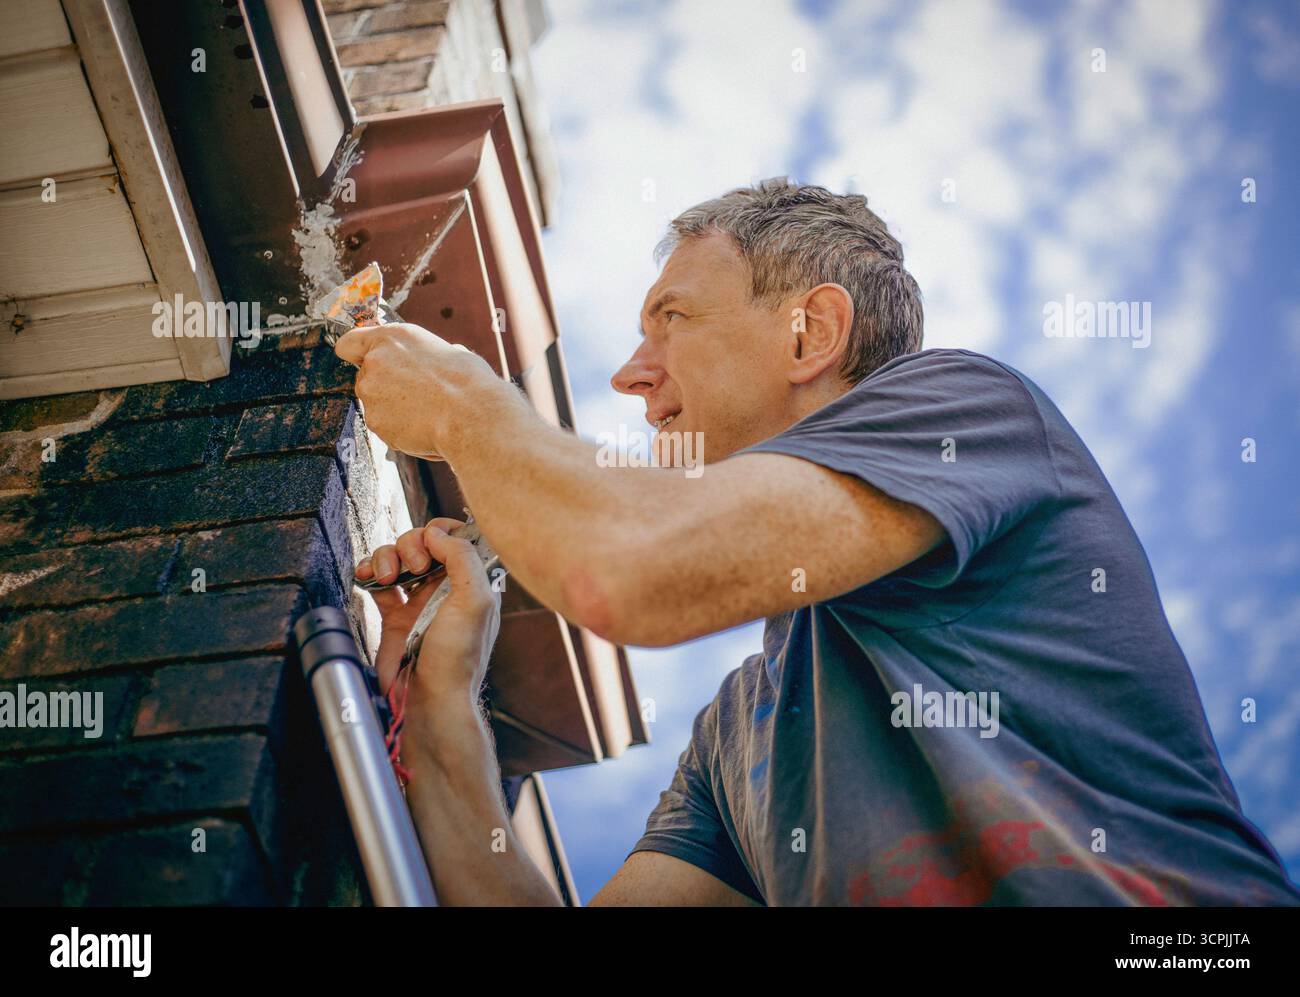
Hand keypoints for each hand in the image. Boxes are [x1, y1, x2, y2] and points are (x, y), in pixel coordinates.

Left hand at [334, 322, 489, 459]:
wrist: (470, 414)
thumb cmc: (468, 382)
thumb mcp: (450, 352)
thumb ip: (426, 356)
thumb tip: (435, 363)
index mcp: (392, 337)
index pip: (350, 343)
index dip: (356, 354)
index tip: (366, 363)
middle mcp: (374, 361)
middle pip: (366, 377)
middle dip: (386, 388)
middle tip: (418, 396)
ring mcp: (371, 393)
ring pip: (376, 404)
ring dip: (394, 410)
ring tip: (427, 414)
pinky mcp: (375, 421)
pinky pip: (385, 427)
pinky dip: (400, 431)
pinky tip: (425, 427)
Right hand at [356, 518, 501, 711]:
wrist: (428, 699)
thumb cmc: (457, 657)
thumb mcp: (475, 601)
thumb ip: (462, 558)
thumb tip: (436, 533)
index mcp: (473, 582)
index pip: (460, 538)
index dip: (443, 530)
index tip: (433, 537)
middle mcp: (447, 588)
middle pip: (423, 542)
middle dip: (412, 543)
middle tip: (415, 567)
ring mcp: (419, 600)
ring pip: (398, 558)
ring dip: (386, 557)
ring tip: (386, 577)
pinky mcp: (393, 615)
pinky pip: (377, 581)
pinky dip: (368, 571)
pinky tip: (366, 576)